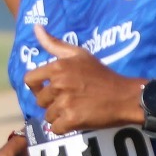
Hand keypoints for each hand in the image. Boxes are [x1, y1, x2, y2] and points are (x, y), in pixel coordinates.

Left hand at [23, 25, 139, 133]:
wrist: (125, 96)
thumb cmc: (102, 75)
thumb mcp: (80, 54)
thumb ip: (55, 43)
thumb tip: (35, 27)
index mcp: (58, 67)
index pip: (30, 79)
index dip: (37, 87)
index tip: (49, 90)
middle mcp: (59, 84)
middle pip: (39, 100)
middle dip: (52, 103)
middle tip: (70, 100)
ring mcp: (65, 103)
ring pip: (48, 115)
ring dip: (59, 116)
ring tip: (76, 109)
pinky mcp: (72, 120)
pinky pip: (56, 128)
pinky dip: (65, 127)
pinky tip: (77, 119)